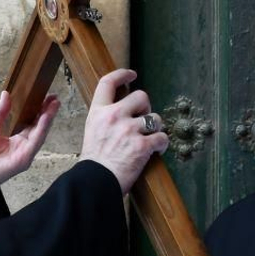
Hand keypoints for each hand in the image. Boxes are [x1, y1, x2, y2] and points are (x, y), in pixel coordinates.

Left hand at [0, 91, 59, 186]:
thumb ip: (1, 111)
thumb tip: (6, 93)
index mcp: (18, 139)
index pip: (33, 123)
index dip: (40, 110)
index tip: (46, 97)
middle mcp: (25, 145)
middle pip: (40, 127)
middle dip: (48, 113)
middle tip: (55, 98)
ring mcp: (26, 152)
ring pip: (41, 133)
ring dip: (48, 119)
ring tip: (54, 105)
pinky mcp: (25, 158)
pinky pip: (36, 141)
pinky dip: (42, 128)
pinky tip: (46, 117)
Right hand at [78, 69, 170, 191]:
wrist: (95, 182)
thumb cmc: (94, 161)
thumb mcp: (92, 131)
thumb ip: (105, 118)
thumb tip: (123, 111)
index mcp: (98, 112)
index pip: (108, 82)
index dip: (122, 74)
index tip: (132, 74)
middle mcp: (114, 116)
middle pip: (141, 96)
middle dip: (146, 107)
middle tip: (143, 120)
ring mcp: (129, 130)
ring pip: (155, 118)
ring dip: (156, 128)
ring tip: (150, 138)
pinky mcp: (142, 145)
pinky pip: (162, 137)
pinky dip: (162, 144)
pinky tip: (157, 150)